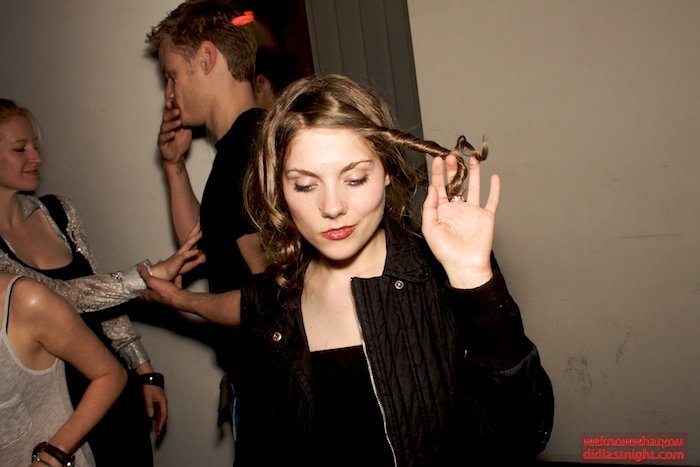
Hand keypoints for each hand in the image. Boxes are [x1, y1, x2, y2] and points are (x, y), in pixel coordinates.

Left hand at [138, 263, 191, 309]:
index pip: (138, 294)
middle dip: (151, 282)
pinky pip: (173, 285)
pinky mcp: (174, 293)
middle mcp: (155, 297)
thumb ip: (145, 274)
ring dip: (162, 280)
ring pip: (162, 287)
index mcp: (148, 296)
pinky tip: (176, 274)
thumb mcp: (152, 281)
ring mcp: (165, 296)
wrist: (180, 297)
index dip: (136, 288)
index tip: (135, 283)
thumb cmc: (165, 292)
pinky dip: (174, 279)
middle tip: (150, 275)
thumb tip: (139, 267)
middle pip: (151, 289)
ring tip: (163, 273)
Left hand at [142, 383, 167, 435]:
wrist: (148, 377)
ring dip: (159, 421)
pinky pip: (159, 411)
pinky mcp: (157, 400)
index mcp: (162, 401)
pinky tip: (154, 420)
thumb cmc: (148, 386)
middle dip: (161, 424)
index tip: (159, 430)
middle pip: (164, 415)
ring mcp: (160, 401)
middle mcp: (163, 402)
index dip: (161, 423)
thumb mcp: (148, 397)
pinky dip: (157, 417)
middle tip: (158, 432)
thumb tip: (151, 416)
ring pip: (161, 414)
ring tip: (157, 429)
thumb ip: (149, 407)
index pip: (163, 415)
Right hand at [150, 222, 205, 280]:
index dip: (198, 231)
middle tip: (201, 220)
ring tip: (201, 232)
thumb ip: (198, 260)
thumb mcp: (189, 265)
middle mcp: (183, 250)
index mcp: (186, 250)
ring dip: (195, 238)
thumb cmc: (174, 268)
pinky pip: (184, 256)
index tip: (203, 223)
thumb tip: (205, 256)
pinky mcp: (177, 261)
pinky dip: (190, 253)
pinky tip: (196, 251)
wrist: (161, 274)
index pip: (193, 239)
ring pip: (188, 245)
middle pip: (191, 238)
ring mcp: (180, 254)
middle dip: (196, 229)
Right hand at [159, 99, 191, 165]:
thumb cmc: (181, 140)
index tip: (174, 98)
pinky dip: (168, 135)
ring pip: (165, 127)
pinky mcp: (162, 142)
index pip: (169, 111)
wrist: (177, 155)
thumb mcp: (187, 128)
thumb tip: (196, 108)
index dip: (170, 105)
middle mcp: (166, 126)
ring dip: (171, 124)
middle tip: (178, 111)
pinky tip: (172, 134)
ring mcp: (163, 134)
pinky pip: (163, 138)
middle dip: (171, 113)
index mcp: (170, 121)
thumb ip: (187, 119)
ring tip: (178, 122)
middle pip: (166, 117)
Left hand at [421, 154, 498, 288]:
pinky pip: (492, 200)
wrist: (465, 265)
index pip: (440, 188)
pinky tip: (494, 177)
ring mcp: (473, 211)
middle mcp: (458, 209)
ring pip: (474, 187)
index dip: (438, 174)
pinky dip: (494, 189)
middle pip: (456, 184)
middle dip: (454, 170)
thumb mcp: (429, 229)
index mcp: (442, 211)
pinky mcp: (486, 216)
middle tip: (453, 156)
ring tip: (472, 159)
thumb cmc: (445, 251)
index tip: (437, 160)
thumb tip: (432, 189)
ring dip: (473, 173)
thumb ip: (429, 208)